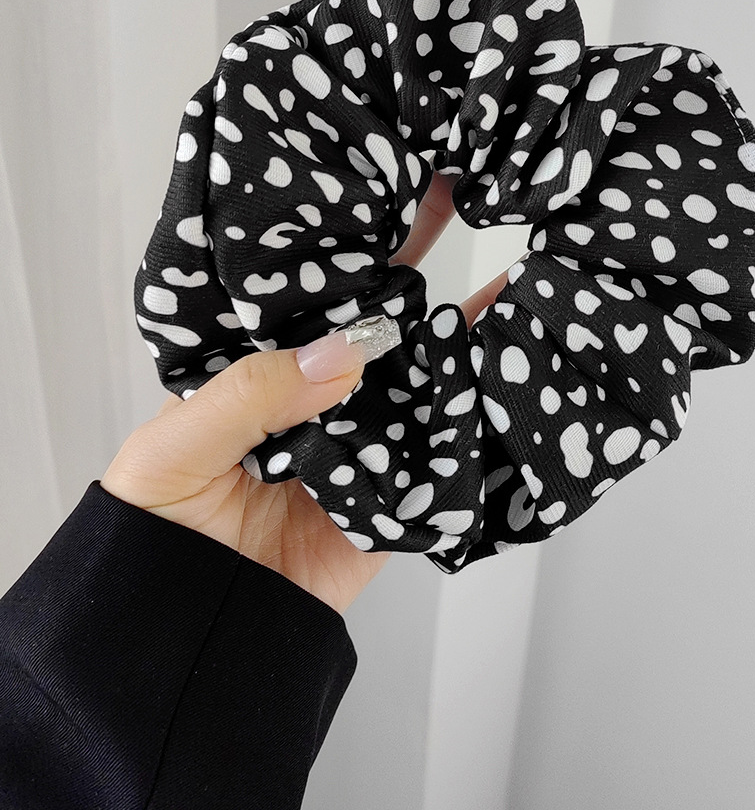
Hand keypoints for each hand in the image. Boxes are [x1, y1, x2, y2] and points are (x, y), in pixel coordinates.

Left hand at [103, 171, 510, 612]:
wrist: (183, 640)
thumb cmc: (154, 532)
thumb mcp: (175, 449)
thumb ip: (249, 394)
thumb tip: (343, 353)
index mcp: (264, 378)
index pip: (314, 309)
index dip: (351, 260)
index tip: (392, 199)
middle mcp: (319, 408)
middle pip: (379, 344)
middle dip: (419, 293)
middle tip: (467, 219)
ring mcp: (362, 452)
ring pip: (420, 394)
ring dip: (463, 352)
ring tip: (514, 299)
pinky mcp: (393, 504)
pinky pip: (439, 463)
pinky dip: (473, 430)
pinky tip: (509, 386)